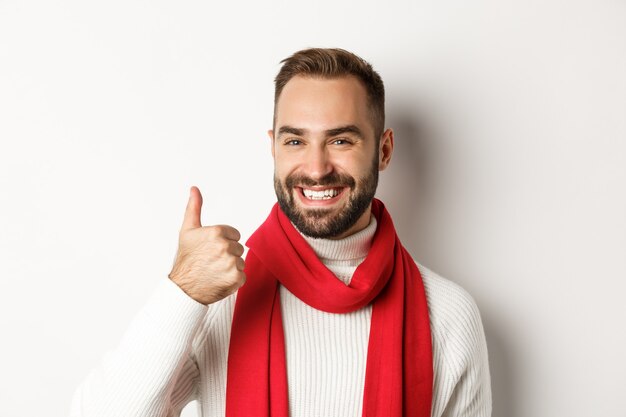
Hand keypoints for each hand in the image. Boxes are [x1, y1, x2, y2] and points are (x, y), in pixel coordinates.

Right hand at [168, 186, 245, 304]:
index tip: (211, 250)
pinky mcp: (236, 278)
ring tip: (215, 271)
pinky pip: (242, 276)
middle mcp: (225, 246)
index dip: (223, 242)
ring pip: (240, 262)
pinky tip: (220, 280)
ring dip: (231, 267)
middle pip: (238, 248)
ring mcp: (231, 263)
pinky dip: (233, 280)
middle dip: (227, 254)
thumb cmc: (186, 259)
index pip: (234, 234)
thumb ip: (194, 208)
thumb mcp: (187, 230)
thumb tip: (194, 189)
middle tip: (211, 261)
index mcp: (216, 232)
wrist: (183, 288)